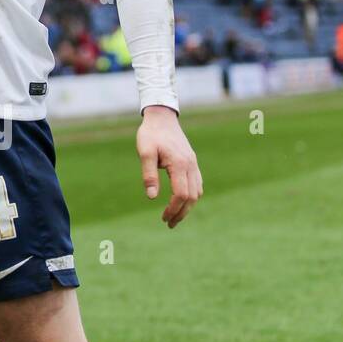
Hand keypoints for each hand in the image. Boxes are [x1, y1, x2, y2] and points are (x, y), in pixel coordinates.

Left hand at [137, 105, 202, 228]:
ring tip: (175, 216)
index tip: (163, 218)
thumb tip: (152, 197)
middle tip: (169, 223)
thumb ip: (149, 174)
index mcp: (179, 164)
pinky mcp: (193, 162)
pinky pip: (198, 184)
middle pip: (192, 197)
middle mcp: (190, 165)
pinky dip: (192, 196)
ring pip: (197, 192)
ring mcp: (193, 164)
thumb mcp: (144, 152)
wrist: (162, 117)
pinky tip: (182, 202)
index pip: (181, 194)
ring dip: (188, 207)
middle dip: (181, 213)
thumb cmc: (150, 134)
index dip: (173, 209)